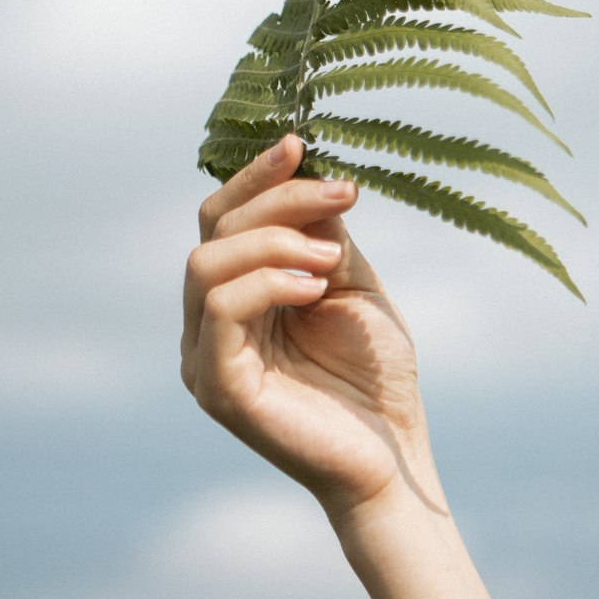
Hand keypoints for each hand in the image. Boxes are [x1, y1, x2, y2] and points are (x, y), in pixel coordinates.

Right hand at [182, 135, 440, 523]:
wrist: (394, 455)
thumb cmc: (373, 376)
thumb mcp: (349, 283)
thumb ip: (320, 234)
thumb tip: (305, 169)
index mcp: (234, 296)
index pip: (222, 219)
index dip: (256, 176)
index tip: (301, 144)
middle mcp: (206, 323)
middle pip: (214, 231)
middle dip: (277, 200)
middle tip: (341, 196)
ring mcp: (204, 357)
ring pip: (206, 264)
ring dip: (273, 241)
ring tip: (330, 258)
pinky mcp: (218, 387)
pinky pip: (220, 310)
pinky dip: (267, 283)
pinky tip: (315, 287)